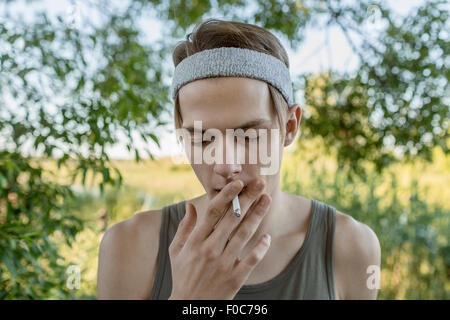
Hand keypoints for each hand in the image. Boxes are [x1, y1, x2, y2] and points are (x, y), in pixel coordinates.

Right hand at [168, 178, 271, 299]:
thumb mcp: (176, 251)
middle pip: (232, 219)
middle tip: (260, 183)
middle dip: (247, 199)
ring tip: (267, 200)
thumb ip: (184, 227)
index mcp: (195, 241)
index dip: (226, 195)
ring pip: (243, 235)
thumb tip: (189, 205)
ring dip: (257, 216)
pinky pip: (251, 260)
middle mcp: (209, 250)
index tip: (238, 182)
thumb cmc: (182, 275)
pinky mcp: (234, 279)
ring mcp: (223, 264)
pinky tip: (267, 237)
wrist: (189, 306)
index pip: (213, 212)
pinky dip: (260, 248)